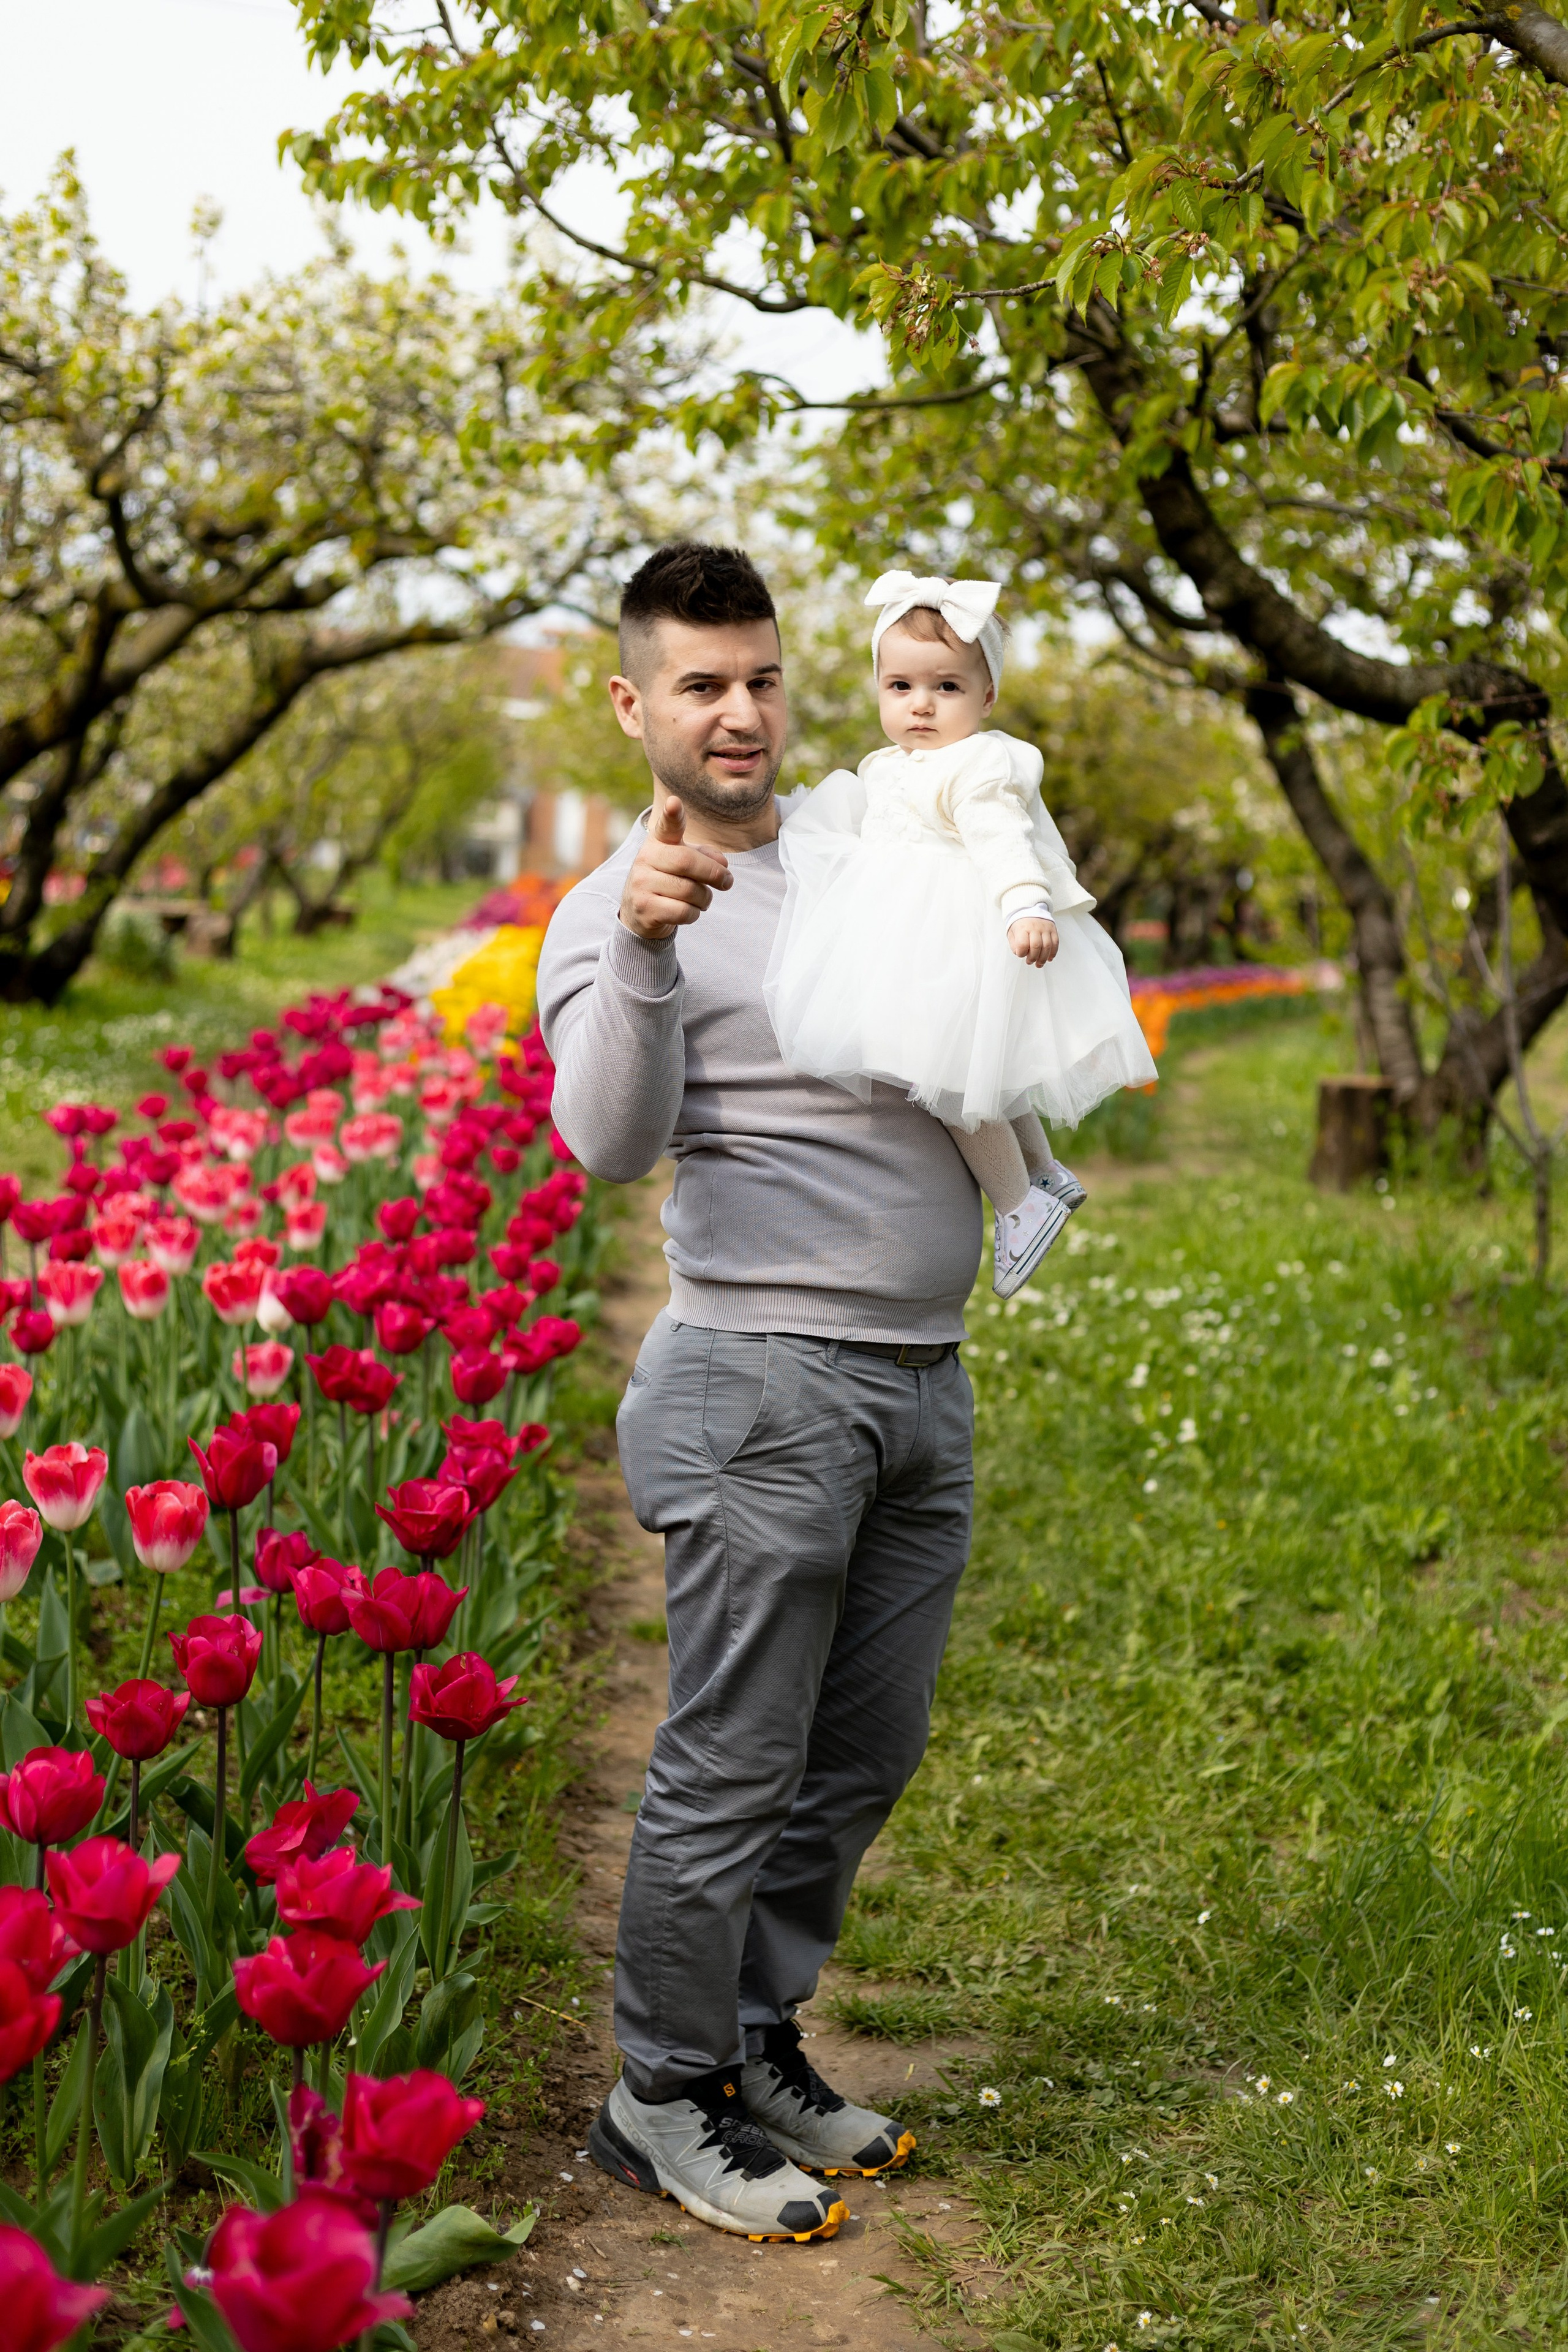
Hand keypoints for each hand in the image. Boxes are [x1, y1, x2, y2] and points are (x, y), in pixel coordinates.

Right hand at [619, 793, 732, 941]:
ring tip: (702, 899)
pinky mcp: (644, 908)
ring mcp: (641, 883)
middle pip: (687, 861)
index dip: (672, 814)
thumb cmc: (670, 881)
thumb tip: (722, 864)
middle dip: (714, 874)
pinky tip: (689, 911)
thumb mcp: (687, 864)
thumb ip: (706, 857)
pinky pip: (683, 912)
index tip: (674, 802)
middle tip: (727, 882)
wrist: (640, 913)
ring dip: (705, 899)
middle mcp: (645, 858)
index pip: (667, 826)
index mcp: (658, 842)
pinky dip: (695, 914)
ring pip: (689, 891)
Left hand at [1008, 915, 1058, 968]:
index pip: (1022, 944)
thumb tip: (1020, 954)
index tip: (1021, 954)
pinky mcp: (1053, 929)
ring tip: (1039, 964)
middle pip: (1036, 946)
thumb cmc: (1020, 924)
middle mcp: (1035, 927)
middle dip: (1033, 958)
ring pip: (1047, 946)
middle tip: (1029, 962)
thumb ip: (1014, 945)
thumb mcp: (1012, 933)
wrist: (1030, 909)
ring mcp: (1045, 928)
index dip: (1021, 953)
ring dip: (1043, 958)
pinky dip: (1053, 953)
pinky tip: (1048, 958)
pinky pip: (1055, 943)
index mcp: (1022, 928)